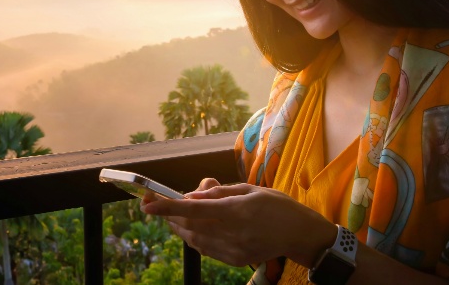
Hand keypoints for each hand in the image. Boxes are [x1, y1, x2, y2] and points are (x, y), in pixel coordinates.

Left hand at [141, 178, 334, 267]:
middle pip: (189, 227)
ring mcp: (233, 250)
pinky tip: (193, 229)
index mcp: (236, 210)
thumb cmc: (277, 205)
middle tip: (156, 205)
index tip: (148, 204)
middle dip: (169, 217)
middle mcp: (232, 232)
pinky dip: (195, 238)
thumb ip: (220, 193)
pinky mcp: (235, 260)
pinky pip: (206, 250)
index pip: (193, 210)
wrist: (300, 234)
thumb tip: (193, 196)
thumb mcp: (250, 189)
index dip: (167, 207)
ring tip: (173, 216)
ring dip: (180, 228)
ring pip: (194, 240)